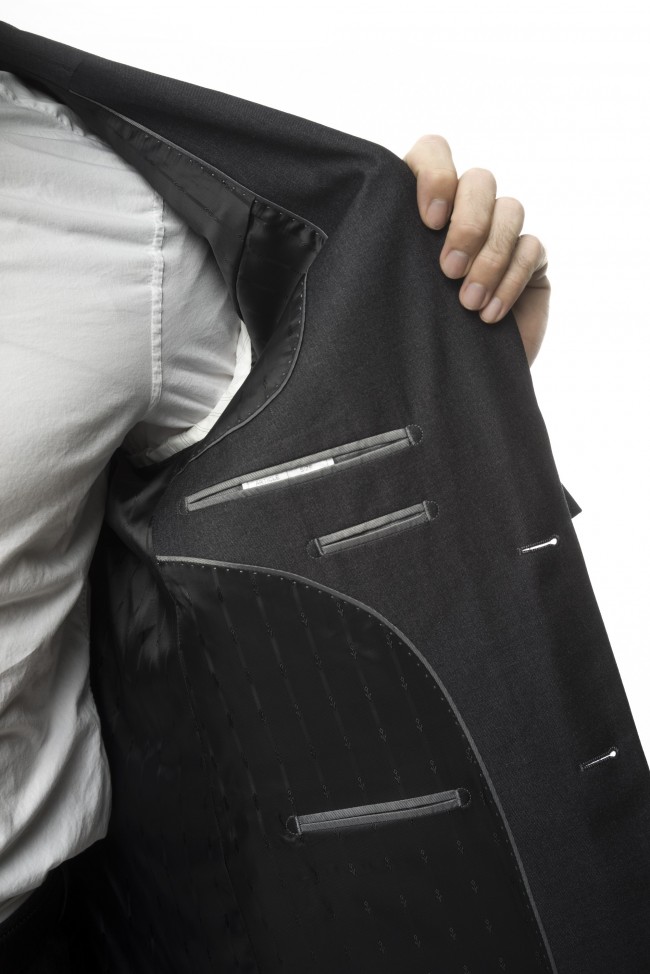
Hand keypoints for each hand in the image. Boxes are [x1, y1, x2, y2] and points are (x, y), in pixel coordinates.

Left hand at [403, 134, 549, 367]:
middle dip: (468, 223)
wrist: (444, 384)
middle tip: (447, 271)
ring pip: (510, 208)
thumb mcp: (387, 294)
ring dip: (490, 255)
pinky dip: (511, 280)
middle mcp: (465, 210)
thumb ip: (381, 256)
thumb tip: (356, 237)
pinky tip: (489, 314)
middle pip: (479, 179)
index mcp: (423, 205)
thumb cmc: (407, 337)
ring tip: (467, 302)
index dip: (436, 173)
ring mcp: (501, 233)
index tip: (428, 221)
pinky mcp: (531, 261)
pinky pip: (532, 248)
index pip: (434, 151)